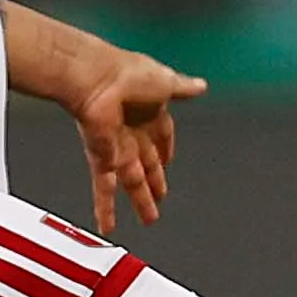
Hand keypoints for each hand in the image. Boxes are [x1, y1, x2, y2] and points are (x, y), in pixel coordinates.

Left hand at [69, 46, 207, 233]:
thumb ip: (183, 88)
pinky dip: (105, 206)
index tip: (168, 160)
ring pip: (131, 180)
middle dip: (155, 181)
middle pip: (147, 162)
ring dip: (140, 200)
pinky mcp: (101, 156)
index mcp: (149, 109)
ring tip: (148, 219)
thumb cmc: (127, 73)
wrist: (95, 78)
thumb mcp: (166, 81)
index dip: (166, 148)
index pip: (162, 134)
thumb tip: (201, 85)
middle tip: (160, 199)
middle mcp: (132, 129)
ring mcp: (116, 145)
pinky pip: (104, 186)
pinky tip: (107, 223)